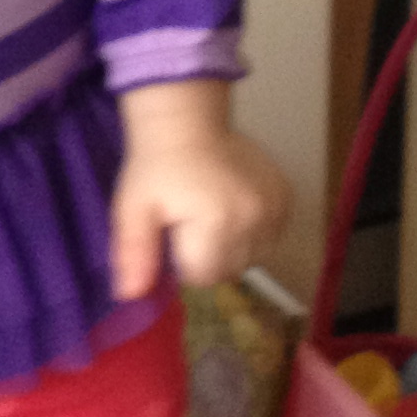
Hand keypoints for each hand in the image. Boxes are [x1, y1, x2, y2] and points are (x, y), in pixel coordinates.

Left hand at [108, 80, 291, 300]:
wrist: (186, 122)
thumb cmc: (156, 167)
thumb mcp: (133, 209)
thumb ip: (134, 254)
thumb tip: (131, 295)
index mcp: (216, 222)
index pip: (202, 276)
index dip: (183, 262)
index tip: (174, 235)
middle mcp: (252, 217)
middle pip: (230, 270)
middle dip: (209, 257)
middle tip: (191, 224)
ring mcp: (274, 206)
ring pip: (254, 257)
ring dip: (234, 247)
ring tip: (213, 216)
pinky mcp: (285, 196)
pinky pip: (271, 236)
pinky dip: (255, 232)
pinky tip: (234, 210)